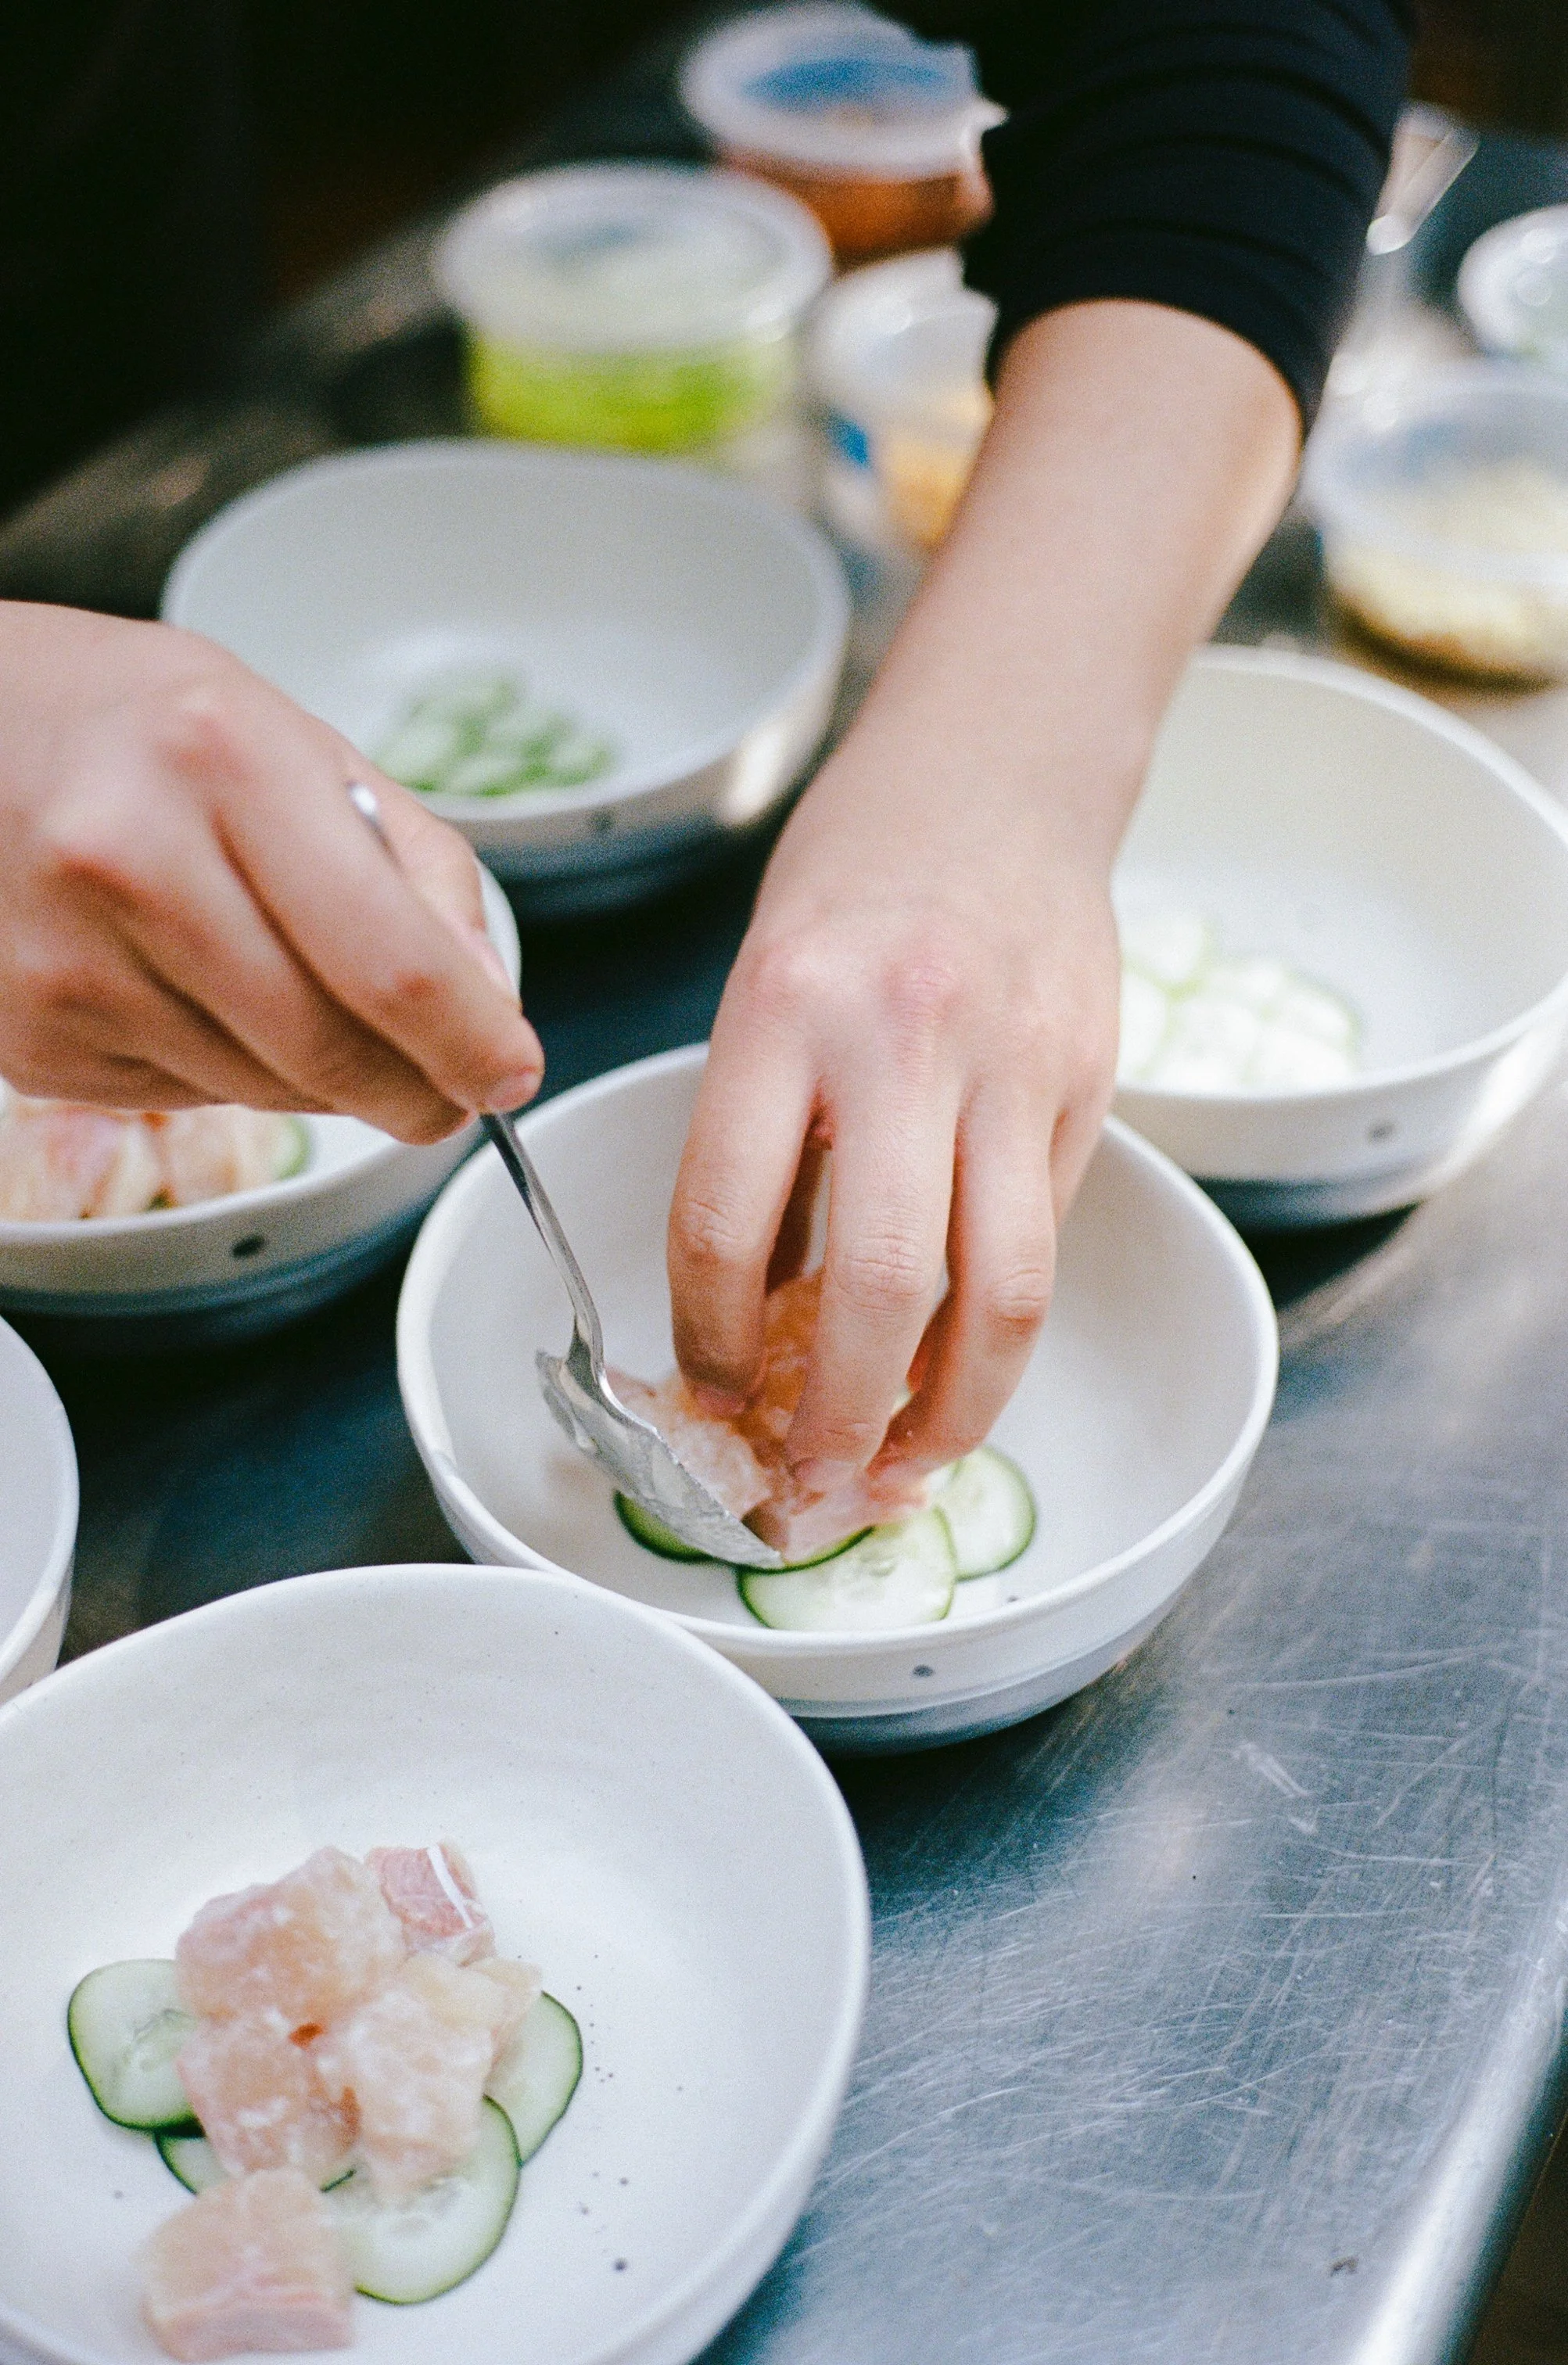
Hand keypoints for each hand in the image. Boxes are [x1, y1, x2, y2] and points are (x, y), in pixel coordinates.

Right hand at [0, 603, 542, 1141]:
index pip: (394, 964)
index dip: (473, 1044)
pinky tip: (200, 989)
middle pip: (333, 1052)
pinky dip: (231, 1068)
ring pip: (268, 1091)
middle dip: (418, 1093)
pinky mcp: (31, 1040)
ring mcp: (68, 963)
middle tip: (445, 1090)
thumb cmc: (144, 729)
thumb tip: (486, 1005)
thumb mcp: (301, 744)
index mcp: (224, 759)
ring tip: (300, 993)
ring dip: (325, 1079)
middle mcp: (132, 860)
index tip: (510, 1072)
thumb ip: (417, 870)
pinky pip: (189, 1098)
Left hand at [667, 300, 1298, 1493]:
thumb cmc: (857, 877)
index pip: (726, 1220)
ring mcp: (1012, 1066)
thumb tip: (750, 1319)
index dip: (703, 1339)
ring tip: (906, 1472)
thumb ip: (762, 1143)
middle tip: (808, 1489)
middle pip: (876, 1285)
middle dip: (834, 1418)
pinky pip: (1041, 1240)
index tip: (700, 1391)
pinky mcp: (1089, 1086)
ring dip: (950, 1415)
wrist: (1002, 770)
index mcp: (785, 1007)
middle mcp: (903, 1041)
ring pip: (998, 1294)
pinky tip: (962, 1376)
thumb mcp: (766, 984)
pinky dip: (1000, 1333)